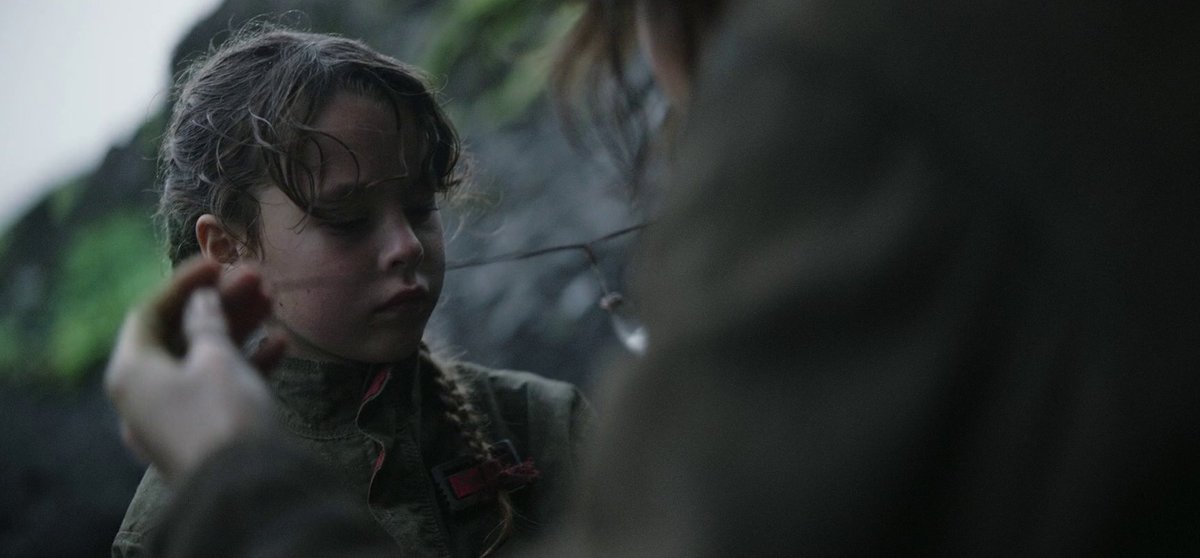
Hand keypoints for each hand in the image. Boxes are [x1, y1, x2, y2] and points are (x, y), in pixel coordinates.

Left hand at [105, 258, 285, 482]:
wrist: (246, 486)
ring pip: (203, 359)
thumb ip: (207, 323)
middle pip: (179, 335)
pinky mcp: (204, 432)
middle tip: (255, 278)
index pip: (149, 312)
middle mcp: (144, 394)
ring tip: (272, 302)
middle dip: (218, 304)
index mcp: (132, 371)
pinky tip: (280, 345)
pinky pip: (220, 387)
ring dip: (237, 328)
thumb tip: (200, 302)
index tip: (218, 262)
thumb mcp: (215, 357)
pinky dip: (246, 363)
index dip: (184, 284)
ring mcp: (174, 416)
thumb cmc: (223, 413)